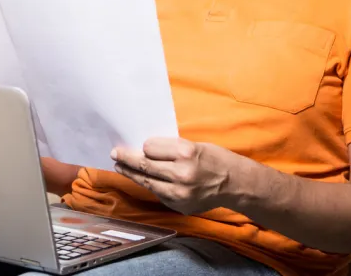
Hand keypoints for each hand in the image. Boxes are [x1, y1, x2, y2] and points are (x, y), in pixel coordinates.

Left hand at [111, 138, 234, 214]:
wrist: (235, 184)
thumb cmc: (215, 159)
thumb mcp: (194, 145)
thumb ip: (170, 149)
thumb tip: (144, 150)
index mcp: (186, 153)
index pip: (150, 148)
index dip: (145, 146)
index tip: (143, 145)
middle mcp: (181, 173)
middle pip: (144, 165)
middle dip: (126, 158)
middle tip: (114, 153)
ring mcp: (179, 193)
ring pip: (147, 182)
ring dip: (131, 174)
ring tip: (120, 167)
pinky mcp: (180, 205)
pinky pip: (158, 193)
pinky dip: (151, 185)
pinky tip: (145, 179)